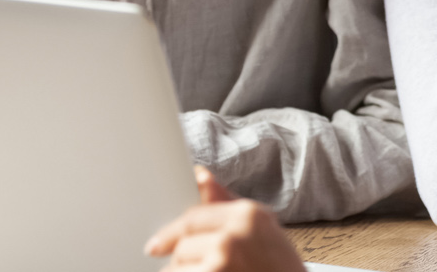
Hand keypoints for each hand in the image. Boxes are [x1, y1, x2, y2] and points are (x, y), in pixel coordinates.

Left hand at [144, 166, 306, 271]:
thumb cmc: (280, 268)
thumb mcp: (261, 229)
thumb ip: (226, 202)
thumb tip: (199, 174)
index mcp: (247, 215)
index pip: (191, 218)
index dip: (170, 233)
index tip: (156, 246)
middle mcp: (233, 236)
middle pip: (182, 246)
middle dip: (184, 261)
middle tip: (199, 269)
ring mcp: (221, 261)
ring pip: (178, 268)